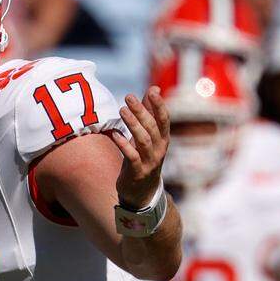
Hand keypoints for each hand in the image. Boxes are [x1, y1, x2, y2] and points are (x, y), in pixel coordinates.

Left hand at [111, 87, 169, 208]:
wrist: (142, 192)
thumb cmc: (144, 157)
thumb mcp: (148, 136)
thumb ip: (150, 113)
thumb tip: (154, 88)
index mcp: (163, 140)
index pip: (164, 120)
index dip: (159, 106)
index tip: (152, 91)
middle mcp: (159, 150)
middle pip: (152, 128)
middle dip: (141, 111)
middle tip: (128, 97)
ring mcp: (149, 162)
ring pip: (143, 140)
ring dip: (133, 125)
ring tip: (122, 110)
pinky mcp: (138, 172)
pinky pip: (132, 157)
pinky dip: (124, 145)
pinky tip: (115, 134)